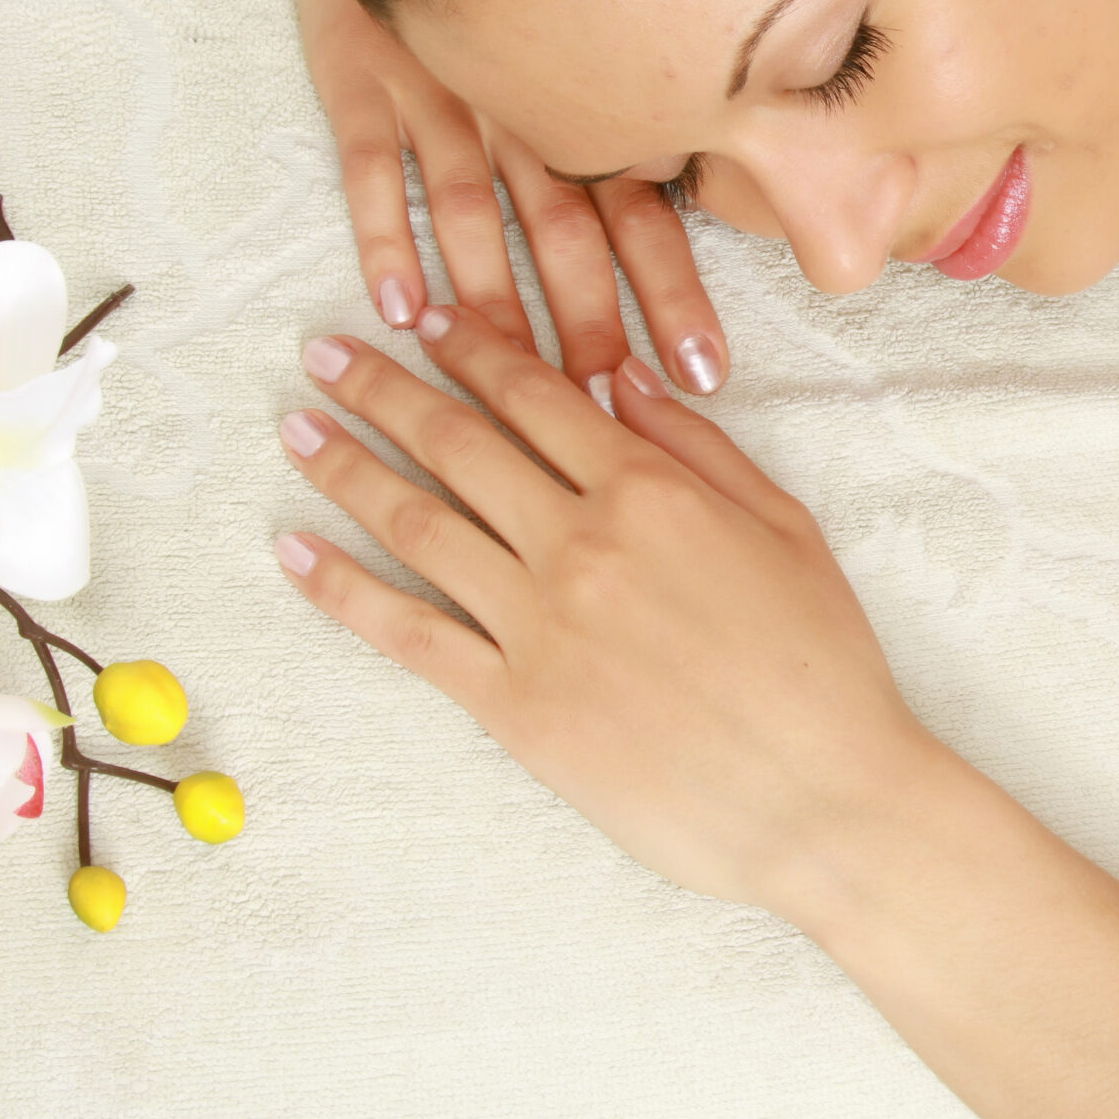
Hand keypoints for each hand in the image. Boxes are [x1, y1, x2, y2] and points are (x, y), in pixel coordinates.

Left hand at [274, 308, 939, 914]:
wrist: (823, 800)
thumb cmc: (821, 663)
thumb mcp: (784, 528)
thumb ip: (698, 449)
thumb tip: (620, 380)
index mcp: (650, 491)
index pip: (535, 395)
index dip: (469, 349)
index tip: (420, 318)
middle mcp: (580, 543)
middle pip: (456, 444)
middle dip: (381, 387)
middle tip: (324, 351)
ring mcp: (539, 626)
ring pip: (416, 525)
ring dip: (345, 469)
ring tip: (296, 430)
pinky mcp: (514, 708)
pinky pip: (408, 634)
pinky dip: (341, 588)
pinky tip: (295, 550)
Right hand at [294, 0, 732, 399]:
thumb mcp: (590, 15)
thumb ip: (638, 103)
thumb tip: (726, 185)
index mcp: (584, 97)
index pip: (644, 210)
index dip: (673, 291)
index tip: (703, 370)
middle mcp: (522, 100)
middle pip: (568, 226)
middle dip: (594, 317)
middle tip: (617, 396)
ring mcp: (440, 87)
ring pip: (476, 209)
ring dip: (493, 298)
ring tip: (514, 377)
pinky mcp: (360, 72)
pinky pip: (375, 162)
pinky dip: (389, 235)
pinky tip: (402, 310)